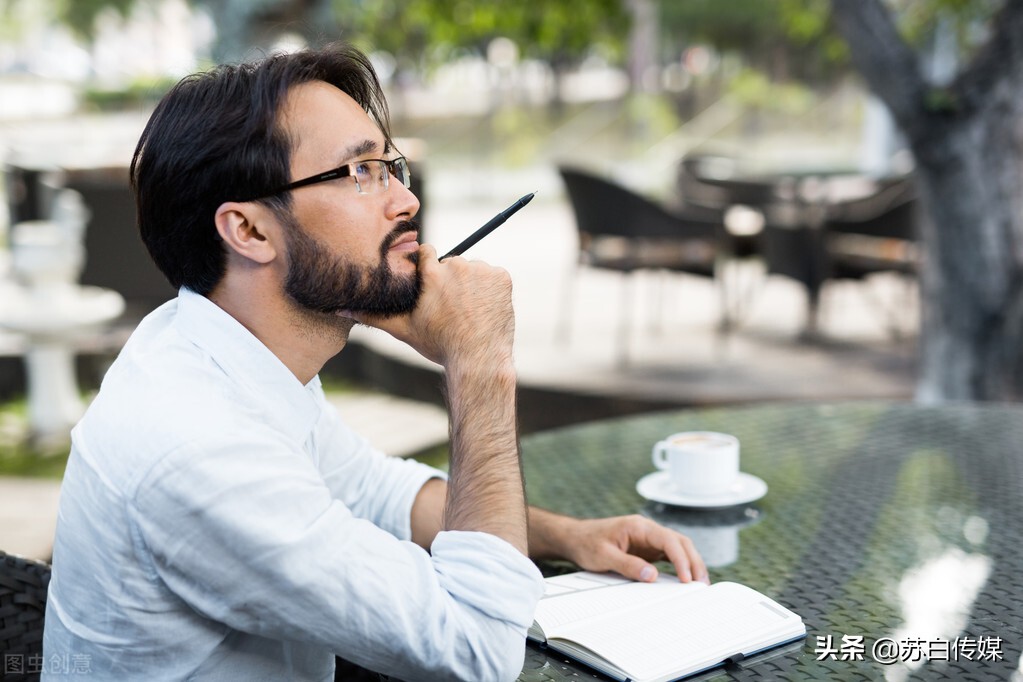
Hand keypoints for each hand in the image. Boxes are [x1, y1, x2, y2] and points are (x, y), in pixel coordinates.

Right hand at [346, 244, 514, 369]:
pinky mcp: (502, 278)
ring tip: (470, 312)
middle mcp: (456, 266)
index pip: (427, 252)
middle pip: (452, 264)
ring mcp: (482, 270)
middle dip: (452, 281)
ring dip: (473, 285)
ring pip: (474, 271)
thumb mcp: (403, 329)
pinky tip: (485, 310)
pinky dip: (492, 290)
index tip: (432, 287)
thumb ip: (372, 314)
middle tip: (453, 309)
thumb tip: (340, 308)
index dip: (429, 269)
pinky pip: (494, 277)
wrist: (478, 360)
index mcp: (431, 273)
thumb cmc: (439, 346)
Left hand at [554, 514, 708, 584]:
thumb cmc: (587, 543)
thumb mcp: (603, 556)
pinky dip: (680, 566)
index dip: (681, 559)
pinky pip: (669, 555)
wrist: (575, 537)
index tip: (686, 578)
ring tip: (699, 584)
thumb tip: (652, 576)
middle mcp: (647, 530)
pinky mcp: (647, 548)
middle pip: (679, 542)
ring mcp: (648, 539)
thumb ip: (627, 565)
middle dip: (693, 561)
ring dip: (690, 563)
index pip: (668, 539)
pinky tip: (686, 579)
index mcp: (638, 526)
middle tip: (701, 584)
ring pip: (678, 547)